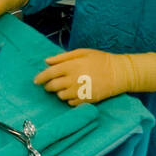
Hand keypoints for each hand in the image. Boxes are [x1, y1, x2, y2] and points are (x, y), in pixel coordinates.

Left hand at [33, 49, 155, 105]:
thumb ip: (62, 57)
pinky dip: (69, 99)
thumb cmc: (100, 60)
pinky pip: (70, 103)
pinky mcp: (86, 100)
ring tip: (65, 87)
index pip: (49, 74)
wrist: (119, 73)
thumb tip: (47, 61)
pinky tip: (74, 93)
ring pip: (60, 96)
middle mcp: (73, 80)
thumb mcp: (82, 53)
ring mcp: (79, 92)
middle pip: (52, 87)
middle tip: (50, 85)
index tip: (36, 81)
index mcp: (71, 66)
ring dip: (59, 92)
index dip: (40, 78)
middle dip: (48, 86)